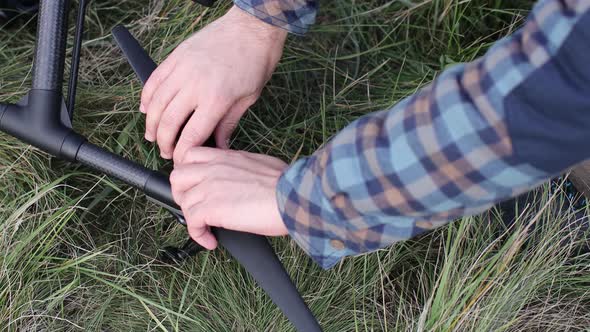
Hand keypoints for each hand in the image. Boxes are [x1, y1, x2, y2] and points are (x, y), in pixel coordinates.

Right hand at [140, 5, 287, 162]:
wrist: (252, 27)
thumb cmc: (256, 62)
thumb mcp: (248, 98)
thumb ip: (228, 123)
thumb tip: (219, 146)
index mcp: (216, 100)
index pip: (191, 136)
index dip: (182, 153)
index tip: (181, 161)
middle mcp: (195, 85)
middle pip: (168, 122)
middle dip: (163, 142)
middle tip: (165, 152)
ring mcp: (182, 69)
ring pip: (156, 103)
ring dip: (150, 123)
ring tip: (152, 136)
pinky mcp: (176, 56)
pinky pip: (154, 80)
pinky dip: (146, 97)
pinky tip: (146, 109)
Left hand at [170, 147, 288, 248]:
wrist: (293, 196)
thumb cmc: (287, 183)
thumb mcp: (261, 164)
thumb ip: (242, 168)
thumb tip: (245, 178)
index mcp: (225, 157)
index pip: (190, 156)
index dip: (188, 172)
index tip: (195, 186)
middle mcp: (213, 168)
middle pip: (177, 177)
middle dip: (182, 195)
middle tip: (197, 208)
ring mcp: (209, 187)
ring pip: (183, 202)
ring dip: (193, 219)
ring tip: (208, 228)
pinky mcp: (211, 208)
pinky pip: (191, 223)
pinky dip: (198, 235)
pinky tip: (211, 241)